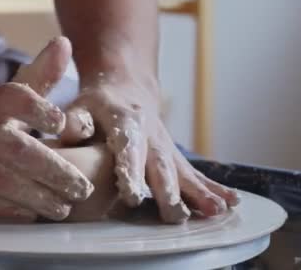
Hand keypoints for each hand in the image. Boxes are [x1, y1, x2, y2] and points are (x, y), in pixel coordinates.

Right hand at [0, 37, 92, 220]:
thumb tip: (64, 43)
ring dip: (38, 197)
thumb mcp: (8, 95)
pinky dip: (11, 210)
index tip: (62, 123)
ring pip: (2, 182)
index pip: (12, 98)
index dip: (37, 109)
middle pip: (16, 152)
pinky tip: (34, 214)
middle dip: (54, 172)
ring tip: (65, 206)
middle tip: (82, 188)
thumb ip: (40, 75)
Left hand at [62, 75, 239, 222]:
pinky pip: (194, 172)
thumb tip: (69, 131)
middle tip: (175, 215)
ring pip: (182, 170)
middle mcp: (151, 134)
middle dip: (168, 190)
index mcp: (125, 121)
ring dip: (198, 192)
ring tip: (216, 211)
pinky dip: (213, 187)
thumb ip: (74, 121)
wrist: (126, 85)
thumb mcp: (80, 104)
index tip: (132, 195)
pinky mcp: (174, 155)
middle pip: (160, 165)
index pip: (128, 147)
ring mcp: (165, 145)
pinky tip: (231, 202)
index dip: (130, 170)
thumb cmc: (97, 102)